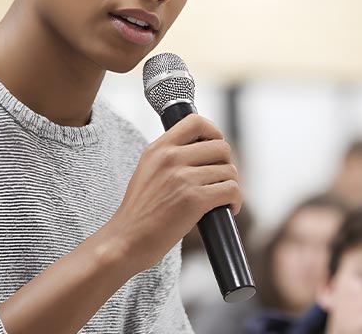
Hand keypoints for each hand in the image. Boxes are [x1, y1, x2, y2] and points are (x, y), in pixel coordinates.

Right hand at [104, 114, 242, 272]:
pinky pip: (231, 191)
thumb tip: (205, 149)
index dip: (214, 132)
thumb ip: (170, 155)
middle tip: (218, 181)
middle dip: (226, 165)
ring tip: (220, 199)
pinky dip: (235, 201)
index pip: (195, 122)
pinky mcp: (194, 200)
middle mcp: (170, 158)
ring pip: (229, 171)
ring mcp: (182, 178)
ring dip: (230, 186)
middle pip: (221, 147)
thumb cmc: (140, 211)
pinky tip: (227, 209)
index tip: (215, 148)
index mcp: (158, 149)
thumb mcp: (147, 170)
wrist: (126, 240)